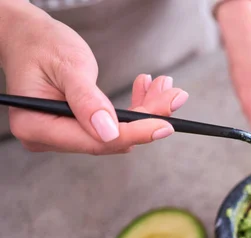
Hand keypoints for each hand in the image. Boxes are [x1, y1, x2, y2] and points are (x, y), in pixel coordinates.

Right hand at [0, 3, 188, 154]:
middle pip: (109, 139)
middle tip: (174, 96)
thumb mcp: (68, 66)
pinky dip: (133, 108)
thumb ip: (87, 100)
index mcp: (36, 126)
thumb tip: (109, 132)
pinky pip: (112, 125)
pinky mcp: (75, 128)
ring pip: (116, 133)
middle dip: (146, 118)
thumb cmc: (41, 44)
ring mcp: (62, 135)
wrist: (28, 36)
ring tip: (164, 87)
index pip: (94, 141)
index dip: (134, 134)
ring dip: (144, 110)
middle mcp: (47, 137)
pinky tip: (147, 89)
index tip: (165, 126)